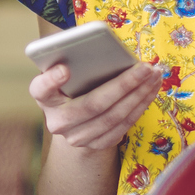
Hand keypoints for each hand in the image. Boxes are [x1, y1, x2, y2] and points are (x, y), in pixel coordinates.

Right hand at [32, 59, 161, 151]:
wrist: (75, 120)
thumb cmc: (72, 86)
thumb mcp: (67, 72)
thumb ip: (77, 61)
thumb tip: (106, 48)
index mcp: (44, 97)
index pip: (40, 89)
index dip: (51, 80)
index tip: (64, 69)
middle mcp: (57, 122)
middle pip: (92, 104)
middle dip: (124, 84)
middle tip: (146, 67)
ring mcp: (76, 138)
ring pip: (114, 117)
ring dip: (139, 95)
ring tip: (154, 76)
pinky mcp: (96, 145)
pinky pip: (124, 125)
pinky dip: (140, 106)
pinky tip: (151, 90)